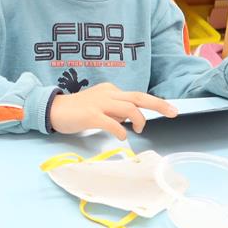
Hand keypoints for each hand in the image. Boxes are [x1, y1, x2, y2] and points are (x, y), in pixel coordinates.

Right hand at [49, 82, 176, 139]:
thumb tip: (130, 119)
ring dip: (139, 121)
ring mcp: (99, 103)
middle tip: (174, 112)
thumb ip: (115, 110)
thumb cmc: (77, 111)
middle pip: (139, 97)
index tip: (169, 109)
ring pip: (130, 108)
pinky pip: (113, 123)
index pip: (137, 96)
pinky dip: (121, 131)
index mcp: (111, 91)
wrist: (53, 110)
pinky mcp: (91, 115)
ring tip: (137, 130)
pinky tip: (121, 137)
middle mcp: (108, 94)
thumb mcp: (100, 106)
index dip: (154, 104)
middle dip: (159, 104)